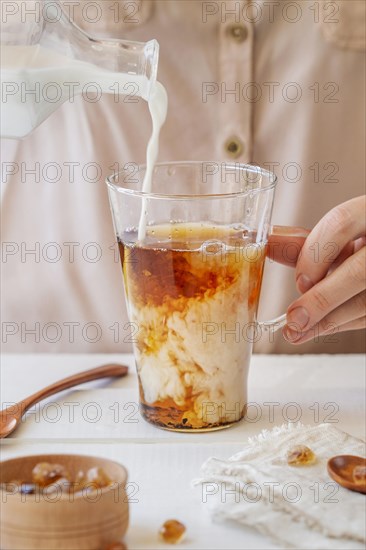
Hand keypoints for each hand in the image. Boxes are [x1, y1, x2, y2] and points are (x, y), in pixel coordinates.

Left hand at [269, 196, 365, 343]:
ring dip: (330, 321)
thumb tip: (266, 246)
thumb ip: (309, 242)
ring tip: (298, 331)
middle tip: (293, 319)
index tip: (299, 280)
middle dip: (322, 300)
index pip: (342, 223)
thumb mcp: (344, 233)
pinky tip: (323, 326)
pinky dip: (346, 323)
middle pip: (359, 272)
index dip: (315, 254)